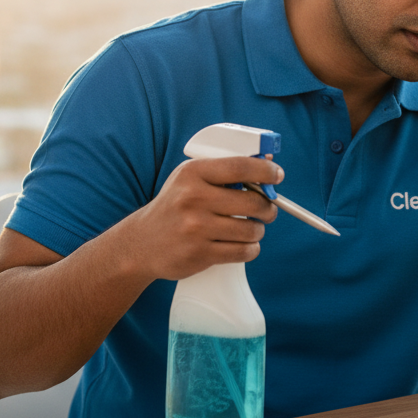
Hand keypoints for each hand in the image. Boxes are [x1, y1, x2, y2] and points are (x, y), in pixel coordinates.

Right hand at [125, 156, 281, 281]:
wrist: (141, 243)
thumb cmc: (175, 206)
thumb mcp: (189, 179)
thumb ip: (223, 171)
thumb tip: (266, 163)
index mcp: (193, 173)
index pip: (240, 167)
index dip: (265, 170)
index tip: (277, 175)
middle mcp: (193, 198)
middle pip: (253, 202)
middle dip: (267, 208)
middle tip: (266, 210)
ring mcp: (196, 228)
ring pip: (252, 229)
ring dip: (257, 231)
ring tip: (247, 228)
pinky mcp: (200, 253)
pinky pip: (244, 251)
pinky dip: (250, 249)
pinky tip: (242, 244)